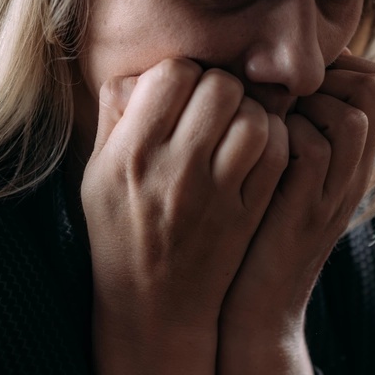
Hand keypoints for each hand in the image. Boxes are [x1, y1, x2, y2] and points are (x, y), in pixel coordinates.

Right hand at [81, 58, 287, 342]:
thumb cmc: (120, 229)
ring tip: (234, 127)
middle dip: (218, 86)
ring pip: (253, 117)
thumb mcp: (97, 173)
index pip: (171, 73)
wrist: (152, 304)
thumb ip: (116, 115)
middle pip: (218, 87)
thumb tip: (146, 69)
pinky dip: (273, 139)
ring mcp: (215, 194)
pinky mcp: (246, 213)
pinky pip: (276, 153)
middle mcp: (172, 171)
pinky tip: (255, 149)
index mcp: (129, 155)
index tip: (178, 92)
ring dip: (249, 112)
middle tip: (212, 106)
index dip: (180, 72)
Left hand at [218, 51, 374, 374]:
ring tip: (262, 121)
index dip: (338, 62)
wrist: (253, 314)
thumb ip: (284, 135)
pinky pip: (312, 146)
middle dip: (324, 74)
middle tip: (275, 95)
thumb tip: (259, 82)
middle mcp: (355, 172)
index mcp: (351, 160)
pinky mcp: (308, 211)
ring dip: (302, 102)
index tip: (287, 79)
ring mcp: (337, 192)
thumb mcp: (276, 179)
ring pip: (352, 111)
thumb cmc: (249, 239)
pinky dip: (279, 134)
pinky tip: (249, 151)